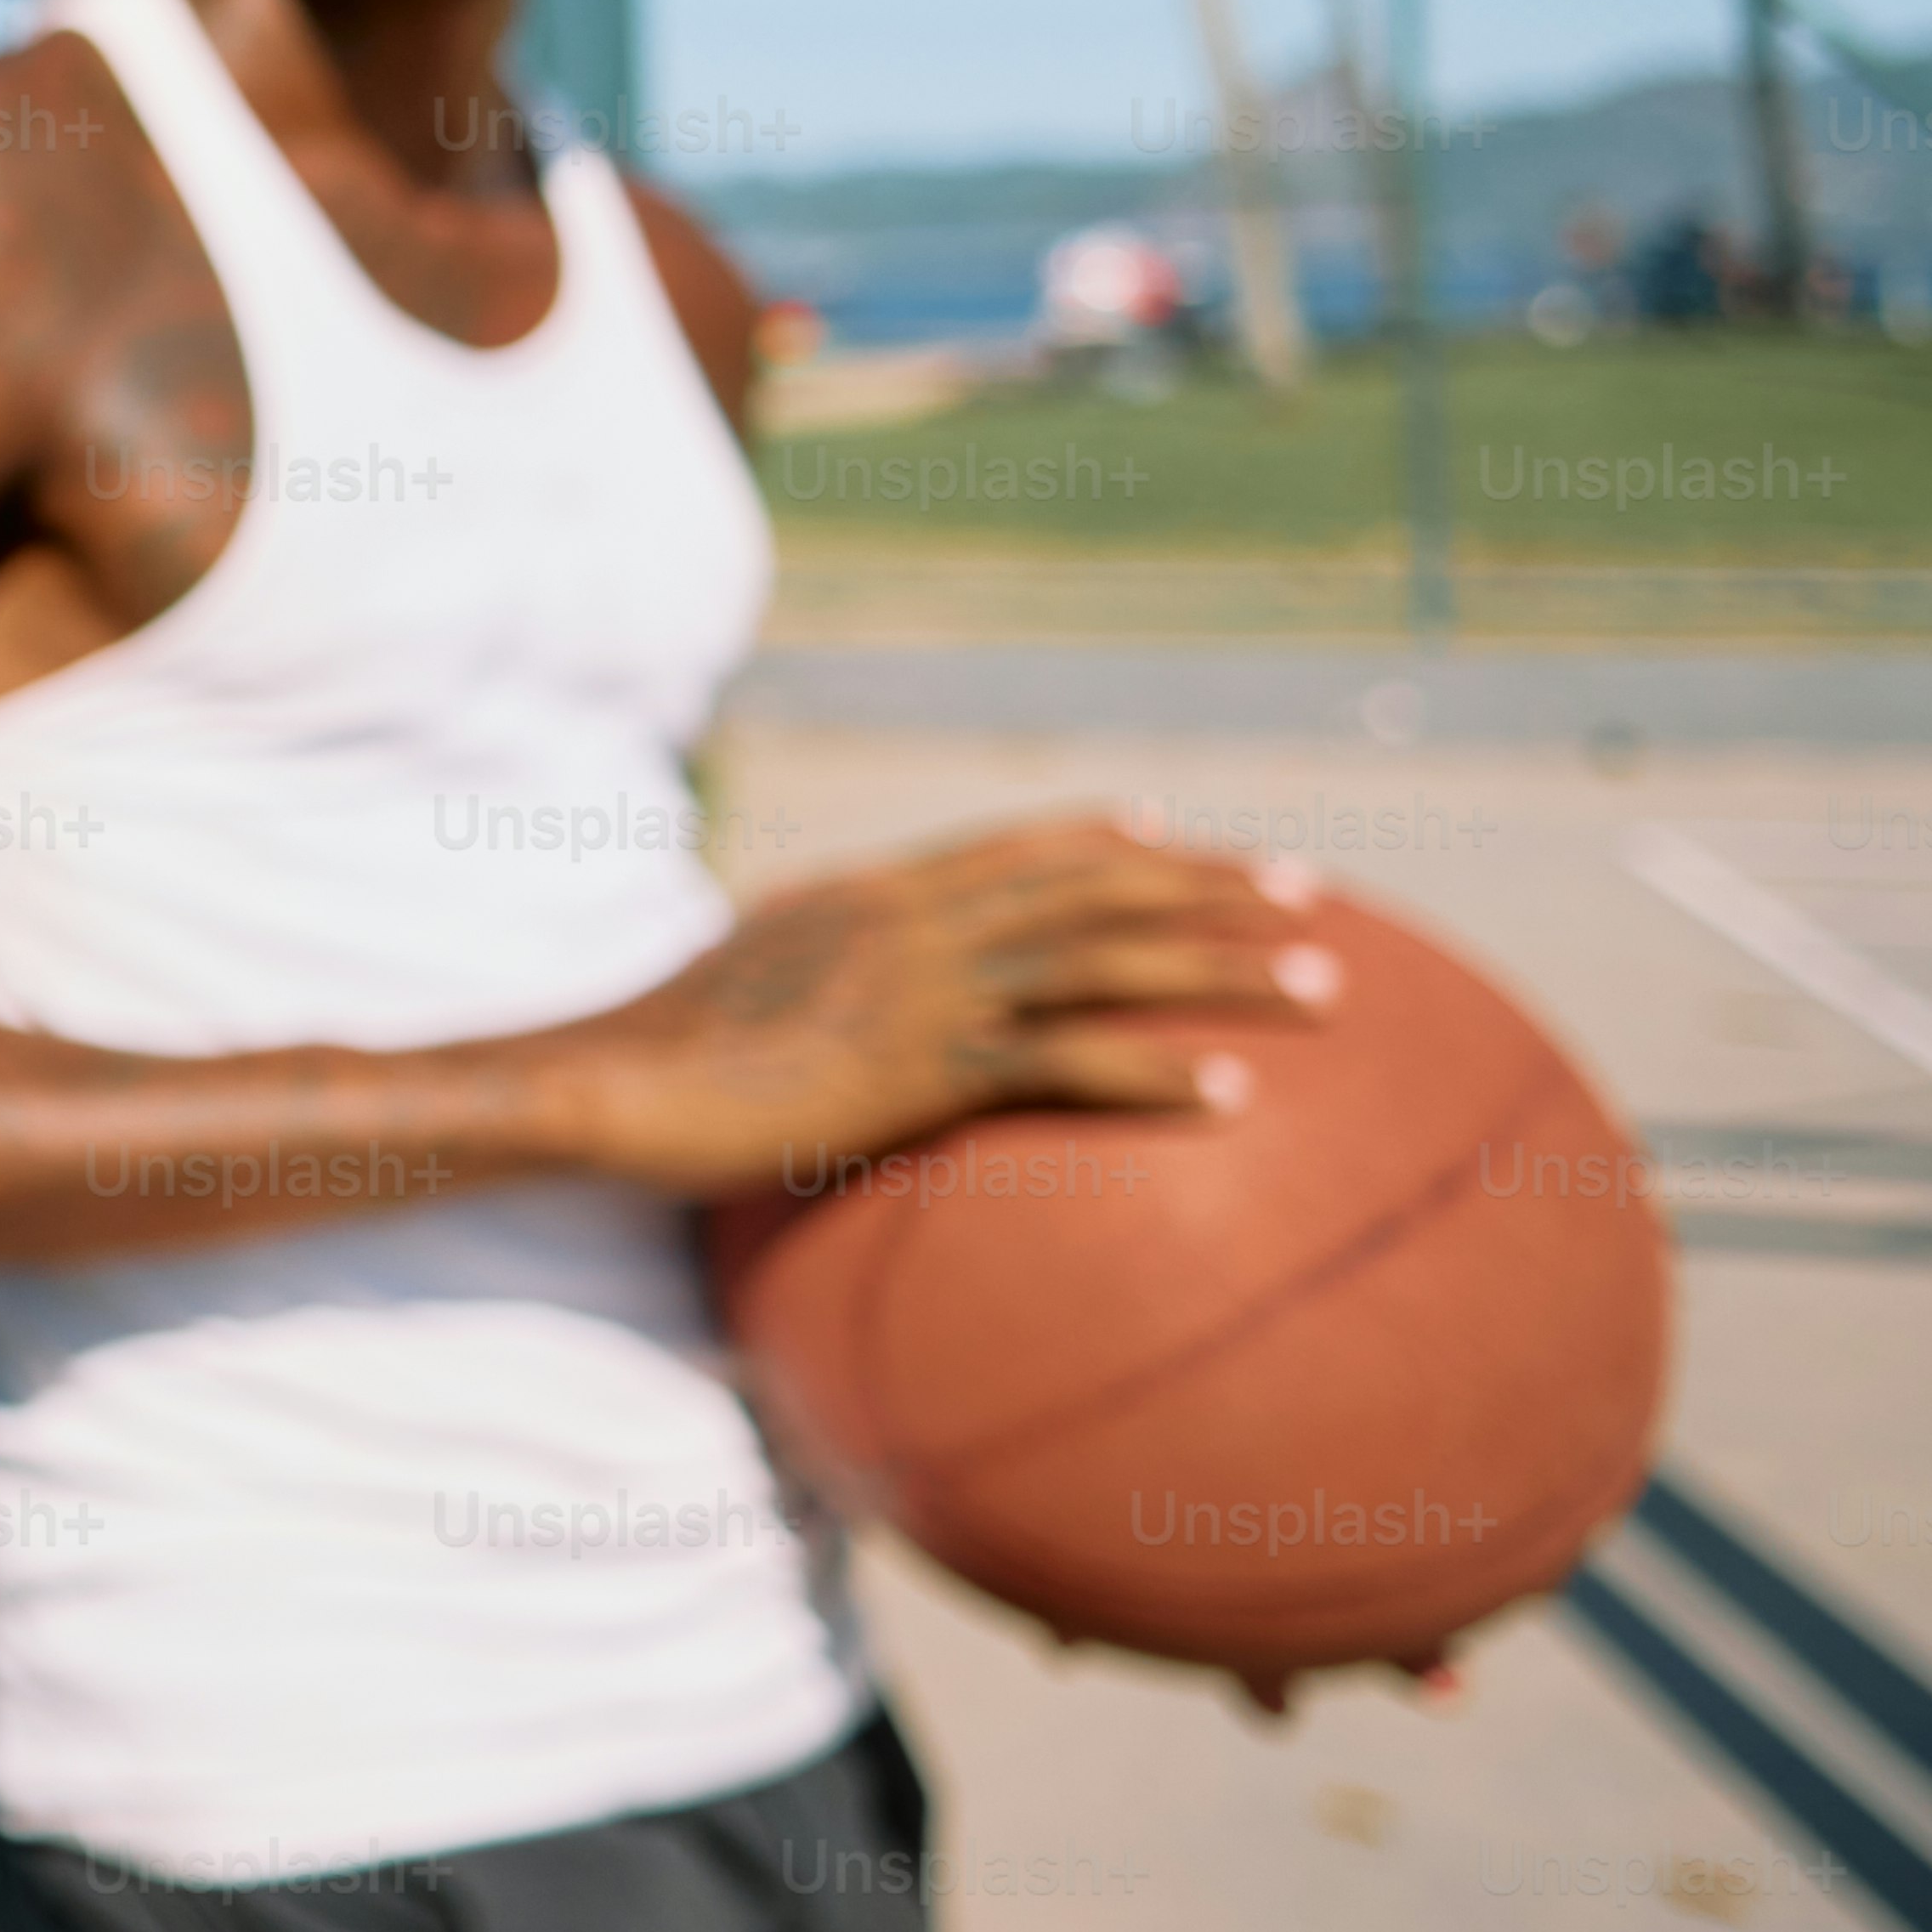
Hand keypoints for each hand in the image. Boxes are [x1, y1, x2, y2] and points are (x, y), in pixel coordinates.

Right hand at [518, 815, 1333, 1202]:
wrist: (609, 1079)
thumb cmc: (651, 1060)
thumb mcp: (735, 998)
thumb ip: (798, 989)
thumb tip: (818, 1021)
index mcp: (872, 898)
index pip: (1014, 848)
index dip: (1105, 839)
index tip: (1182, 837)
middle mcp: (913, 920)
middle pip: (1093, 886)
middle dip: (1211, 887)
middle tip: (1308, 899)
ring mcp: (923, 986)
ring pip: (1107, 958)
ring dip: (1224, 969)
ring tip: (1322, 988)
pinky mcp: (922, 1062)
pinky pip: (1065, 1061)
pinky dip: (1156, 1072)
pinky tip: (1232, 1094)